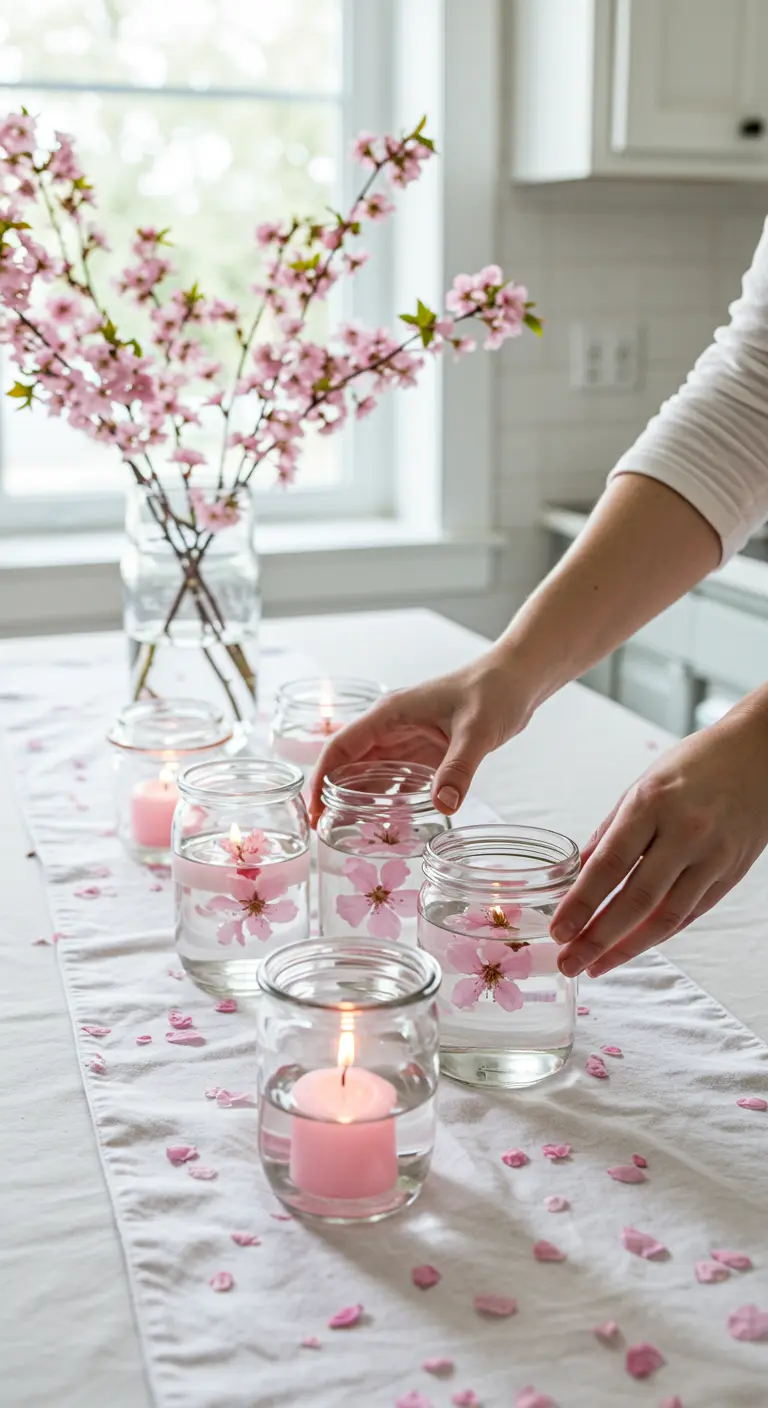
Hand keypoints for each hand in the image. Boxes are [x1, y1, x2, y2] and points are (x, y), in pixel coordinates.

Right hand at [308, 654, 530, 824]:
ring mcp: (408, 739)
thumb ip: (459, 768)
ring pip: (372, 774)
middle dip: (334, 797)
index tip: (312, 810)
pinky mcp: (425, 751)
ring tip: (347, 835)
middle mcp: (392, 727)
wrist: (517, 679)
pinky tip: (388, 825)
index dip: (321, 779)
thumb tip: (445, 805)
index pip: (341, 747)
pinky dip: (389, 800)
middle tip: (323, 833)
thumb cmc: (494, 692)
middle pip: (350, 764)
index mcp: (390, 715)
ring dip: (358, 801)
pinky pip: (398, 779)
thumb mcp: (476, 731)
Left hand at [551, 694, 767, 977]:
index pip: (610, 864)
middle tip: (570, 961)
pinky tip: (633, 947)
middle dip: (599, 937)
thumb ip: (609, 832)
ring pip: (667, 915)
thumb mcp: (641, 786)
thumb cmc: (694, 765)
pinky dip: (659, 934)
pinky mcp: (730, 873)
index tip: (558, 929)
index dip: (581, 903)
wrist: (760, 756)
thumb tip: (575, 875)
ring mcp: (712, 856)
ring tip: (597, 965)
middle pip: (637, 899)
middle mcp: (685, 833)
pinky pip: (690, 913)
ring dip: (628, 947)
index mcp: (652, 804)